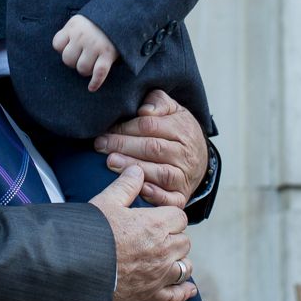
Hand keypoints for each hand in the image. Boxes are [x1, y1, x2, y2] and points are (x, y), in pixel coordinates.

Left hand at [52, 14, 118, 91]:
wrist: (122, 15)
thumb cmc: (98, 23)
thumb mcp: (80, 21)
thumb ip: (70, 33)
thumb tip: (63, 52)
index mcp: (73, 26)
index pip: (57, 44)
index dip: (62, 49)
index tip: (71, 47)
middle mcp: (82, 36)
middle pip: (67, 59)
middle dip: (74, 62)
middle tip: (83, 57)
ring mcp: (95, 45)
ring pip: (82, 68)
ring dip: (85, 70)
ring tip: (92, 64)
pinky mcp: (108, 54)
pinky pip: (99, 73)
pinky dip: (95, 82)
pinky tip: (92, 87)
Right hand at [90, 166, 195, 300]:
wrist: (76, 267)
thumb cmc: (92, 233)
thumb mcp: (106, 202)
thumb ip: (126, 185)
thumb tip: (137, 170)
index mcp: (156, 225)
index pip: (179, 217)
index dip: (169, 216)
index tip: (158, 217)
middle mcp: (163, 251)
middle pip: (184, 241)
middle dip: (174, 237)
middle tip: (157, 236)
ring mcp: (159, 275)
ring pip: (185, 266)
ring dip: (179, 260)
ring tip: (168, 257)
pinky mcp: (151, 295)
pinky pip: (176, 295)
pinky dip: (183, 291)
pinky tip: (188, 288)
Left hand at [92, 89, 207, 207]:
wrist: (200, 157)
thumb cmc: (177, 130)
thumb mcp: (173, 109)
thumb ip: (158, 102)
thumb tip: (145, 110)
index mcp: (181, 128)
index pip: (151, 126)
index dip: (126, 127)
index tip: (107, 129)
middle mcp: (185, 153)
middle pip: (153, 148)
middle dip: (124, 146)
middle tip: (100, 145)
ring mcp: (185, 175)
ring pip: (161, 173)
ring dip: (134, 168)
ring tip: (111, 162)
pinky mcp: (182, 195)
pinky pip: (171, 199)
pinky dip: (156, 195)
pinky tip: (138, 189)